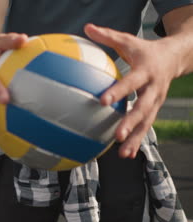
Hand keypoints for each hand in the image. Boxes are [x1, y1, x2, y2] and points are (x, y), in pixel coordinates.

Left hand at [84, 24, 179, 158]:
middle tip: (117, 135)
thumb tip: (86, 27)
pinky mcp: (154, 110)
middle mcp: (153, 89)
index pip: (131, 82)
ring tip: (123, 153)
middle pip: (143, 107)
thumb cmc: (143, 49)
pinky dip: (137, 140)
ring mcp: (156, 101)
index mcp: (146, 71)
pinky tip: (126, 154)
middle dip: (131, 122)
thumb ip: (107, 36)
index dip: (119, 91)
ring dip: (135, 138)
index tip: (103, 100)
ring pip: (147, 122)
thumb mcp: (128, 40)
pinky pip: (146, 127)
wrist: (174, 57)